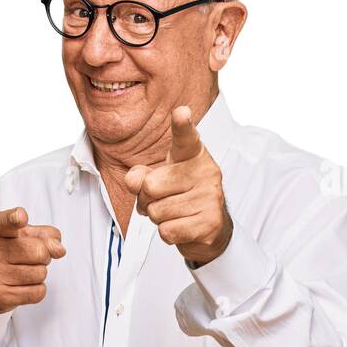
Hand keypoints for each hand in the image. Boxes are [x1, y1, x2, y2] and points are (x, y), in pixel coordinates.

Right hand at [0, 206, 66, 313]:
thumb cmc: (9, 252)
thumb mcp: (24, 235)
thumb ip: (46, 235)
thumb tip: (59, 250)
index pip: (5, 222)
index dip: (15, 218)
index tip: (21, 217)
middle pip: (39, 251)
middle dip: (45, 256)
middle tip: (32, 257)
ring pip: (40, 273)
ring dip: (40, 273)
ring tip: (24, 271)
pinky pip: (38, 292)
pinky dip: (37, 289)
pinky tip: (22, 285)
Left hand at [125, 105, 232, 266]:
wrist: (210, 229)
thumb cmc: (181, 197)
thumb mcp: (157, 180)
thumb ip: (140, 176)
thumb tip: (134, 180)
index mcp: (192, 155)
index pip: (185, 137)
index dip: (182, 125)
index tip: (181, 112)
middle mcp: (206, 172)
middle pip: (151, 185)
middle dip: (147, 200)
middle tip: (163, 200)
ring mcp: (211, 196)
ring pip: (157, 211)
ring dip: (158, 219)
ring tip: (175, 214)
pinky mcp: (211, 222)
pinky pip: (167, 230)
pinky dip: (168, 233)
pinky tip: (183, 226)